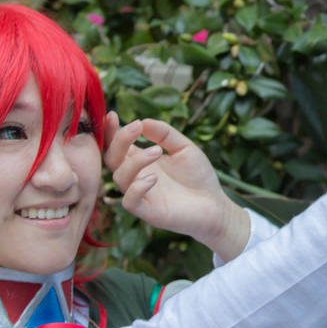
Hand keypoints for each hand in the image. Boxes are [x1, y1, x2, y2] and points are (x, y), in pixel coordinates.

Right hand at [103, 113, 250, 259]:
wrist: (215, 204)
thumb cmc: (197, 176)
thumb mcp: (184, 147)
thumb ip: (164, 134)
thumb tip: (143, 121)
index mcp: (140, 160)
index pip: (116, 145)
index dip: (110, 131)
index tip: (114, 115)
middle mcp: (136, 177)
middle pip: (112, 159)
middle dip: (119, 141)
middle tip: (136, 127)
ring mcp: (141, 195)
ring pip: (120, 178)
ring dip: (135, 161)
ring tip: (157, 151)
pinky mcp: (149, 212)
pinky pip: (130, 202)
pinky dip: (136, 188)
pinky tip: (153, 178)